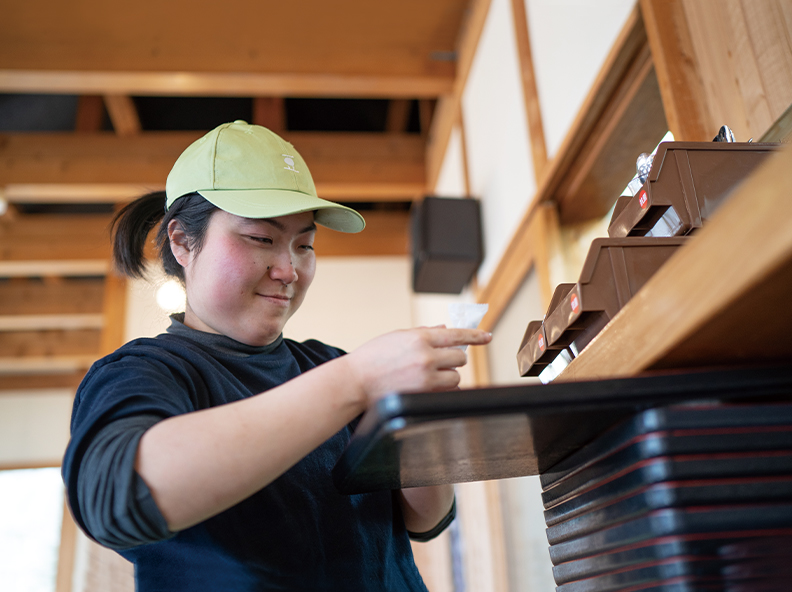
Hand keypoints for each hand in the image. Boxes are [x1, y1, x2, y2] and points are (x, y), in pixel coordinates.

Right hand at [343, 327, 491, 403]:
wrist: (356, 381)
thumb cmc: (373, 358)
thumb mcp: (398, 336)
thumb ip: (424, 333)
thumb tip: (445, 329)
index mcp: (420, 338)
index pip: (457, 334)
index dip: (475, 336)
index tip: (487, 336)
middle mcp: (426, 356)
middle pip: (460, 358)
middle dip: (452, 359)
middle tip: (437, 361)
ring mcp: (426, 377)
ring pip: (455, 377)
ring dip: (447, 376)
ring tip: (426, 375)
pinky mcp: (423, 394)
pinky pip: (445, 391)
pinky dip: (440, 389)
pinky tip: (425, 385)